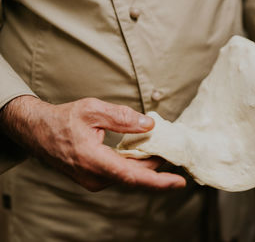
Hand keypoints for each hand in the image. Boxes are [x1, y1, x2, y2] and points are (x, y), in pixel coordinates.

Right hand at [0, 96, 185, 190]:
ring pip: (130, 176)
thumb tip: (149, 126)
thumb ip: (122, 117)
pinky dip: (137, 166)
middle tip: (176, 153)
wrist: (38, 131)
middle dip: (159, 168)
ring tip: (164, 151)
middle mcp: (95, 177)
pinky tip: (146, 154)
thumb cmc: (63, 119)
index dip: (158, 180)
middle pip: (136, 177)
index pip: (132, 176)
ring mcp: (94, 180)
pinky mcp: (95, 178)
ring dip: (148, 166)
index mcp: (94, 161)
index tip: (179, 181)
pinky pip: (122, 174)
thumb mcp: (93, 110)